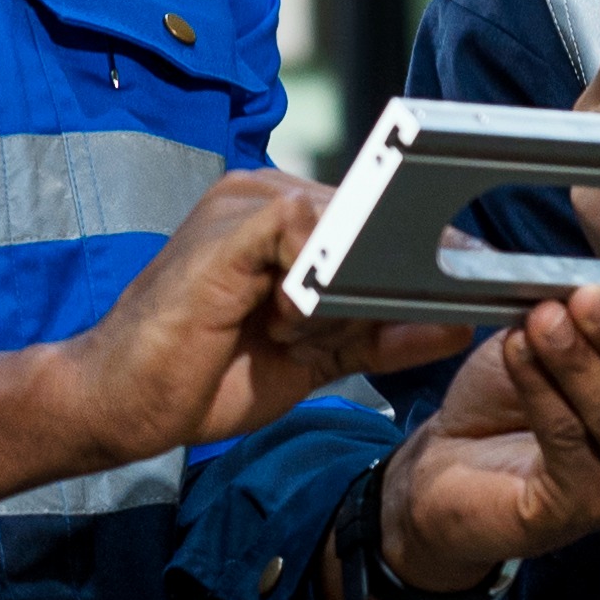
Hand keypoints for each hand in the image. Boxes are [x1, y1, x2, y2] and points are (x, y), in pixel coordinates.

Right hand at [0, 171, 467, 514]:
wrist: (117, 403)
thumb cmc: (201, 377)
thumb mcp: (312, 359)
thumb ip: (376, 335)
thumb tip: (456, 323)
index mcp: (281, 220)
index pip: (376, 220)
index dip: (428, 251)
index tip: (482, 282)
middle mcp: (264, 197)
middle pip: (372, 211)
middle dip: (425, 256)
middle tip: (478, 286)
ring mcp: (244, 205)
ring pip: (350, 218)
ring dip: (377, 274)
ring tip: (382, 310)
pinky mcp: (230, 227)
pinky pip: (306, 231)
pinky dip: (326, 277)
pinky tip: (301, 321)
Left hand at [357, 283, 599, 599]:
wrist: (457, 463)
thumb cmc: (523, 394)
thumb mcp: (570, 335)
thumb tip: (599, 279)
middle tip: (585, 298)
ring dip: (576, 360)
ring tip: (541, 321)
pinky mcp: (586, 508)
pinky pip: (568, 439)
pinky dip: (540, 390)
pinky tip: (516, 353)